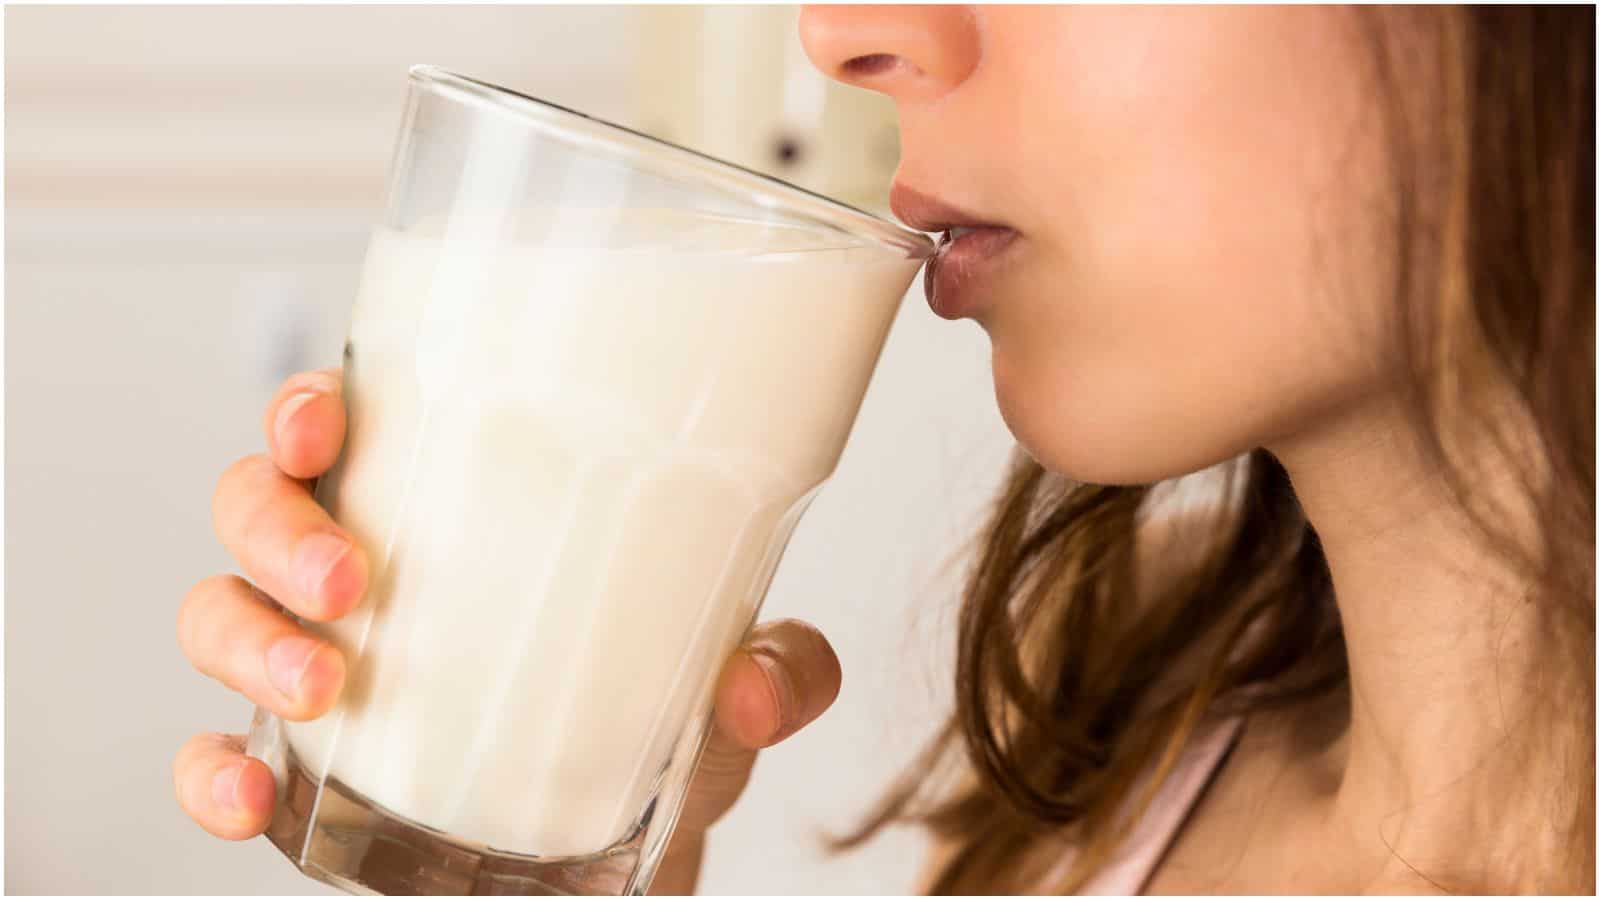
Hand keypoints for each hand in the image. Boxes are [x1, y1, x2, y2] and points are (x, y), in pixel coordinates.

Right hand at [173, 369, 842, 893]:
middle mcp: (368, 564)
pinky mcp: (302, 764)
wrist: (631, 849)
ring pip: (219, 611)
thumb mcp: (729, 679)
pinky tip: (251, 793)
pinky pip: (214, 753)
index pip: (355, 419)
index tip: (327, 421)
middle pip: (258, 503)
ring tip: (324, 684)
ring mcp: (320, 659)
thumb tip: (756, 690)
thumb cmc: (655, 720)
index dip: (310, 406)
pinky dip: (211, 771)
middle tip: (351, 579)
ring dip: (248, 639)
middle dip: (278, 528)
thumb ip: (778, 670)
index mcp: (452, 502)